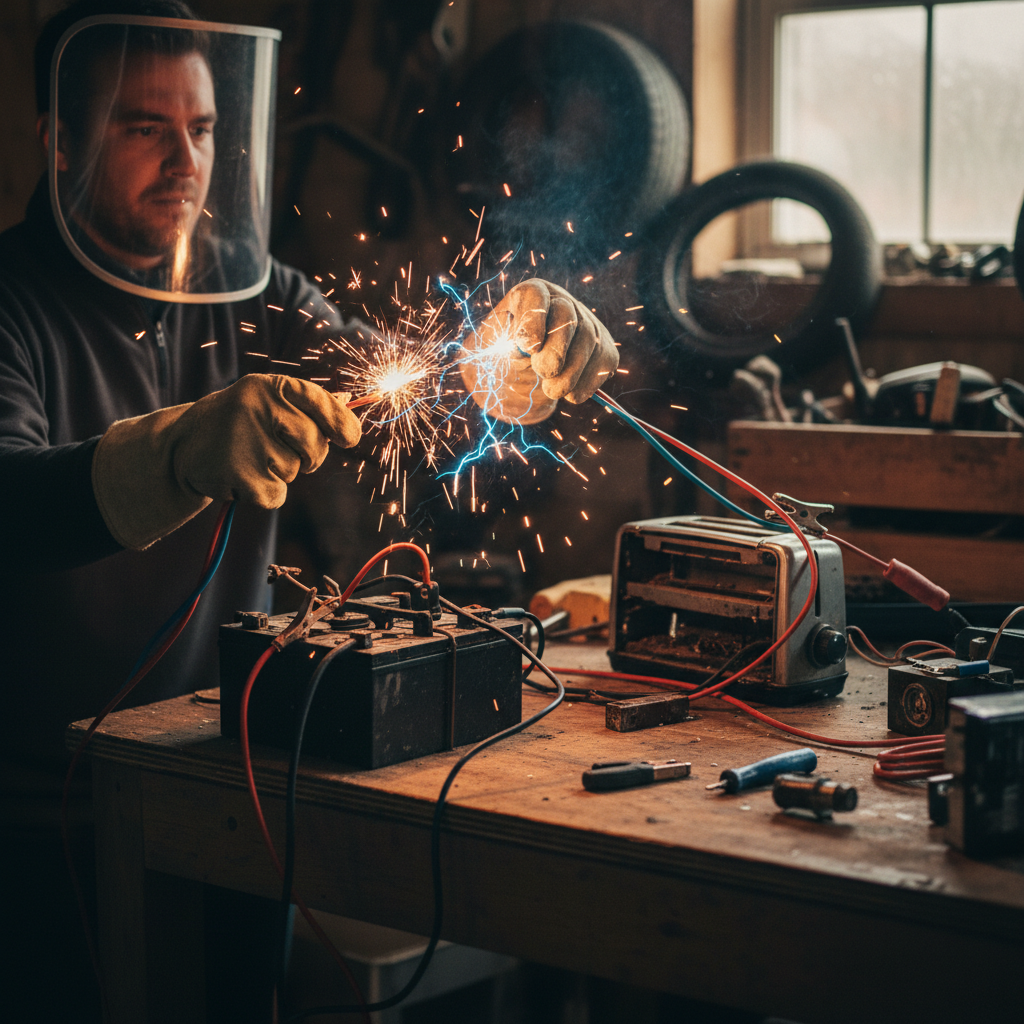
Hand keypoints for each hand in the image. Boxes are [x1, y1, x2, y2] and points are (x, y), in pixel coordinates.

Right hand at [174, 375, 360, 505]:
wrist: (183, 444)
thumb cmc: (238, 421)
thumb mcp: (267, 401)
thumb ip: (306, 404)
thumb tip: (350, 400)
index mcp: (271, 386)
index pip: (321, 403)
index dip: (342, 423)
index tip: (349, 438)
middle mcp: (258, 407)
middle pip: (315, 444)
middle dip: (309, 456)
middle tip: (281, 451)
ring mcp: (247, 440)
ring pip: (294, 471)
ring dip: (280, 473)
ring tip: (250, 458)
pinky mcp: (238, 473)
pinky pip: (276, 494)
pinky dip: (265, 493)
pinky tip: (242, 476)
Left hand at [460, 279, 617, 423]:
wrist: (526, 379)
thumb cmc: (507, 360)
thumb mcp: (498, 351)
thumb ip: (507, 345)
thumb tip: (529, 347)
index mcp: (530, 296)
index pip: (534, 296)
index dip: (532, 321)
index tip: (529, 348)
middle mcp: (562, 303)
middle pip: (566, 317)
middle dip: (555, 351)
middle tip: (543, 372)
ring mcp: (588, 325)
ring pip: (588, 344)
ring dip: (569, 376)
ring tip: (551, 390)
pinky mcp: (604, 351)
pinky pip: (601, 368)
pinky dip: (584, 386)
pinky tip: (568, 391)